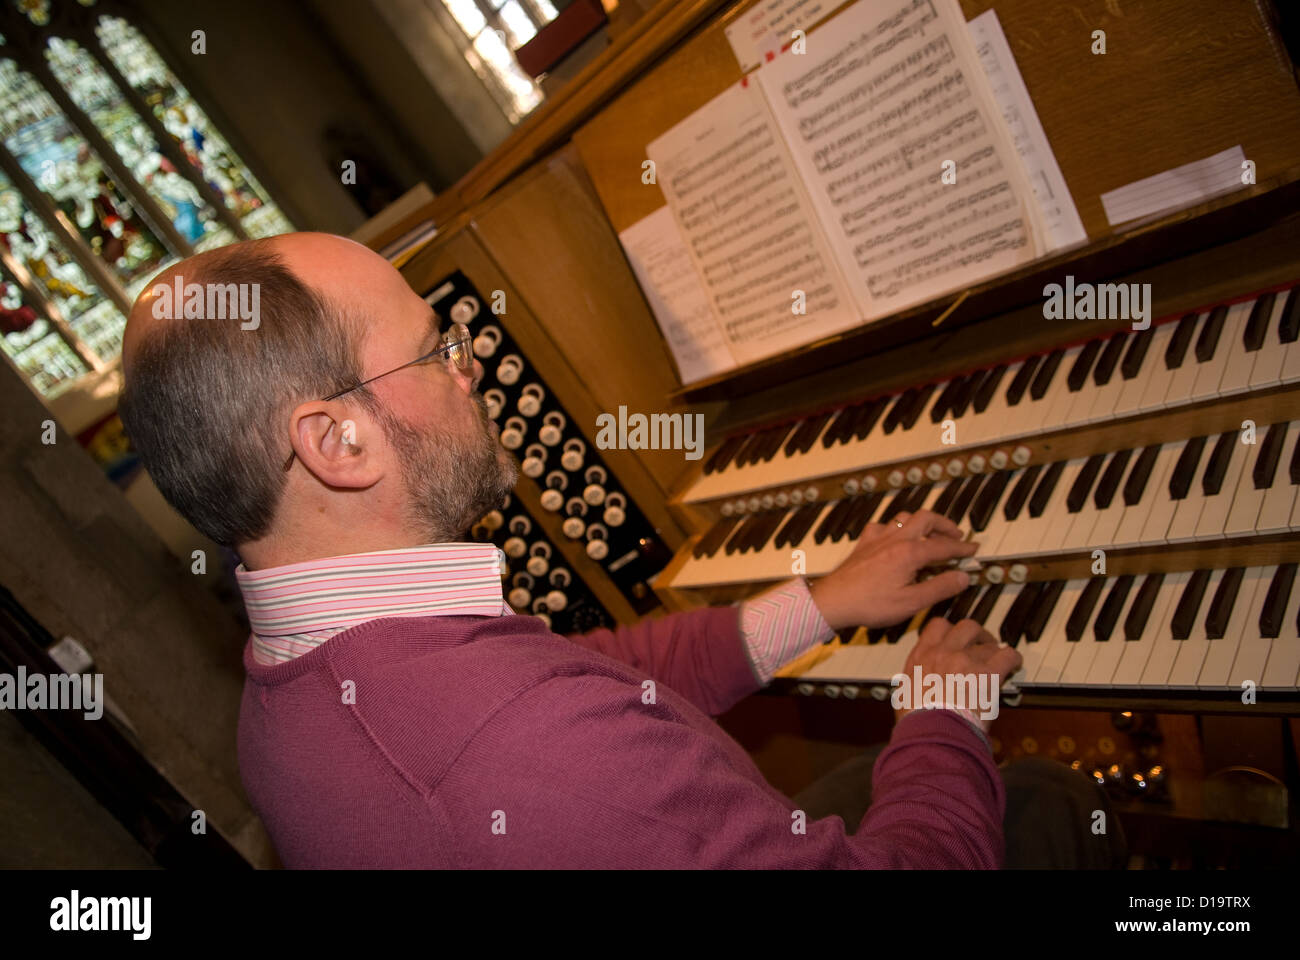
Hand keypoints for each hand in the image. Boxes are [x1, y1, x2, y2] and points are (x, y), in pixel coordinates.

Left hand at [807, 508, 977, 629]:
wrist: (833, 601)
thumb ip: (940, 588)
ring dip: (921, 522)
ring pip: (904, 518)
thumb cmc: (869, 604)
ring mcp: (877, 539)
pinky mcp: (864, 544)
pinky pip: (883, 526)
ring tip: (931, 533)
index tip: (973, 550)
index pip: (944, 545)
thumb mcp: (912, 602)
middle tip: (956, 535)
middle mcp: (894, 539)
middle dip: (945, 525)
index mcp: (909, 553)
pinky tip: (896, 538)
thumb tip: (962, 577)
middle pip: (926, 518)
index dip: (962, 548)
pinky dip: (896, 528)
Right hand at [897, 616, 1022, 725]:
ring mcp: (966, 660)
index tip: (956, 638)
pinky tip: (1014, 665)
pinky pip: (1008, 655)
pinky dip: (1013, 659)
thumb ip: (915, 682)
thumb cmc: (917, 722)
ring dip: (995, 652)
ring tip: (999, 661)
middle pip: (967, 627)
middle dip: (977, 635)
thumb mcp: (906, 695)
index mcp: (921, 656)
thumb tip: (917, 688)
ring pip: (989, 644)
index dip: (951, 631)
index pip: (937, 627)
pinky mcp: (988, 673)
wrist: (931, 734)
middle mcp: (944, 652)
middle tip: (982, 645)